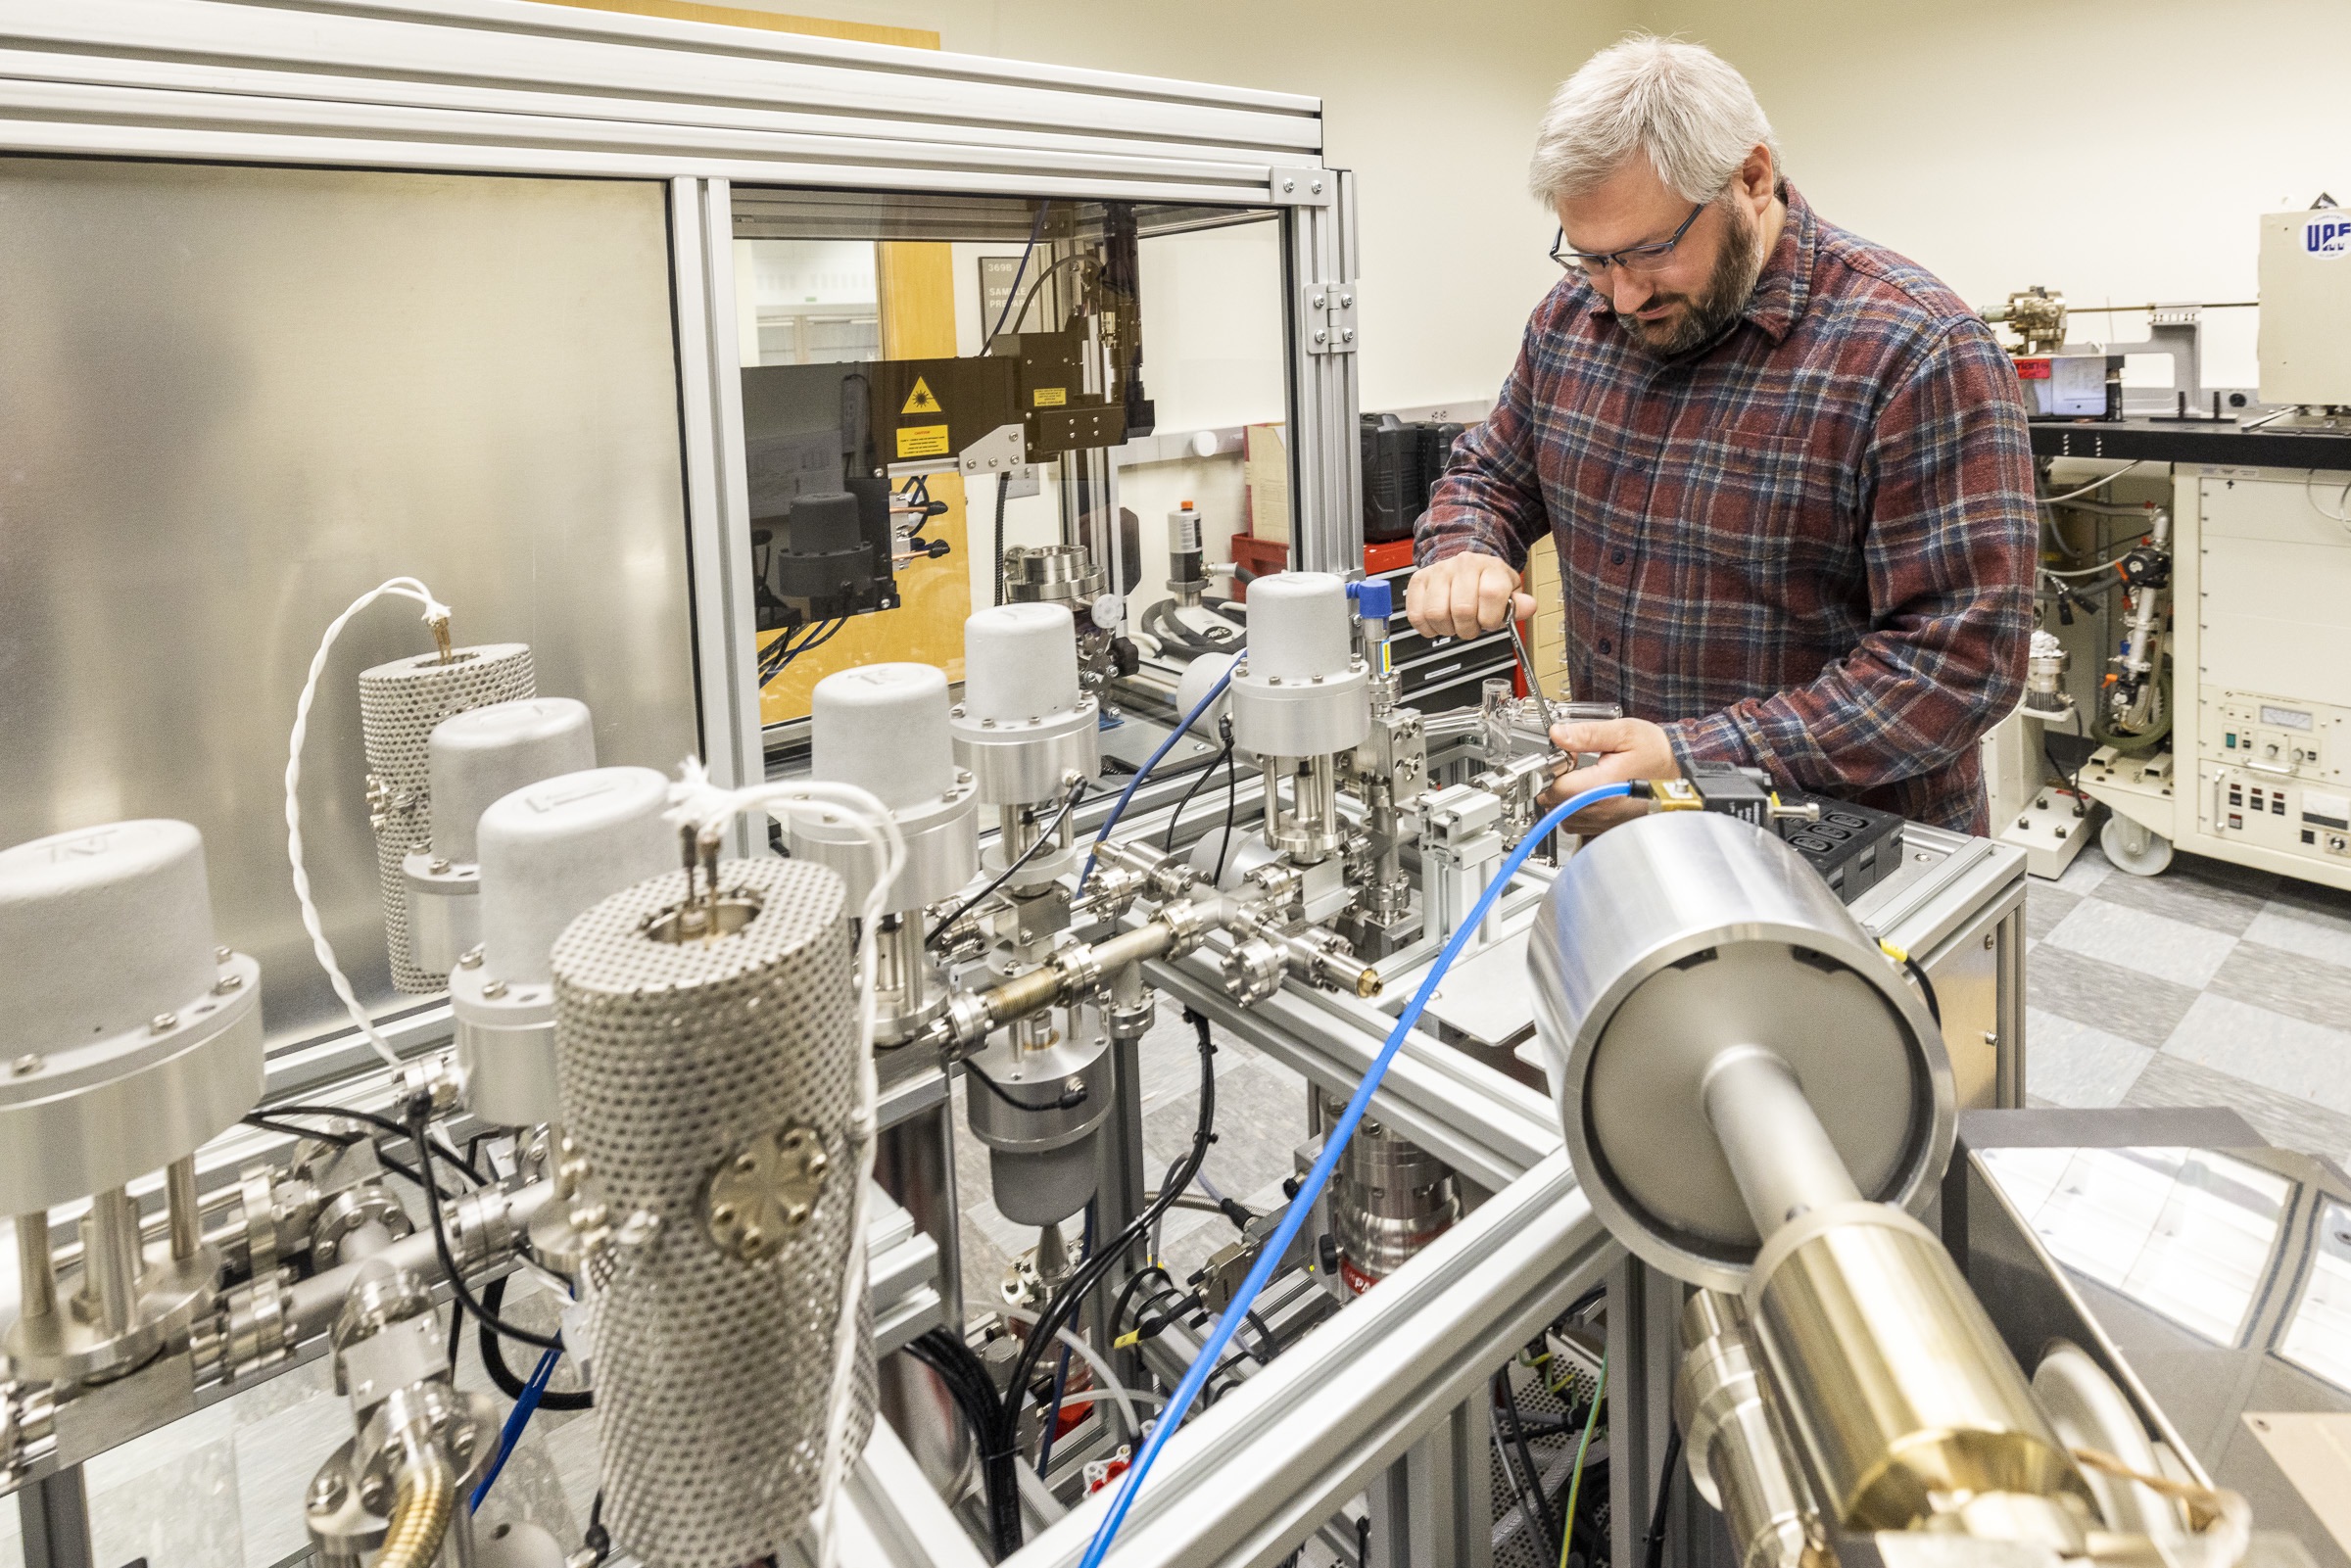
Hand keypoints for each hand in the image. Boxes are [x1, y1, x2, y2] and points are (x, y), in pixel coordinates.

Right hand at [1404, 552, 1534, 639]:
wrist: (1463, 563)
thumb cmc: (1486, 580)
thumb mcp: (1509, 589)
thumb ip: (1518, 603)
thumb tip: (1528, 607)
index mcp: (1489, 567)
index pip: (1491, 594)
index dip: (1491, 618)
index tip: (1490, 621)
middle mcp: (1462, 565)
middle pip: (1462, 609)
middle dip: (1468, 629)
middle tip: (1471, 626)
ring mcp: (1437, 572)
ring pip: (1436, 614)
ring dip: (1447, 629)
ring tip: (1455, 623)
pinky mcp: (1418, 582)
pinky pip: (1416, 615)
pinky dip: (1428, 627)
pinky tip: (1439, 622)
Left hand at [1540, 716, 1679, 832]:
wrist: (1680, 775)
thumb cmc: (1657, 754)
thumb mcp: (1624, 733)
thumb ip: (1587, 733)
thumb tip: (1558, 734)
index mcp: (1602, 785)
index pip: (1556, 786)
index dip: (1554, 770)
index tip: (1564, 758)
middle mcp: (1602, 810)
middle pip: (1556, 803)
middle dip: (1557, 782)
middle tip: (1572, 765)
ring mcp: (1604, 822)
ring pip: (1563, 816)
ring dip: (1564, 798)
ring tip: (1581, 779)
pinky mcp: (1607, 828)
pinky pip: (1577, 825)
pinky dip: (1575, 811)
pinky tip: (1587, 794)